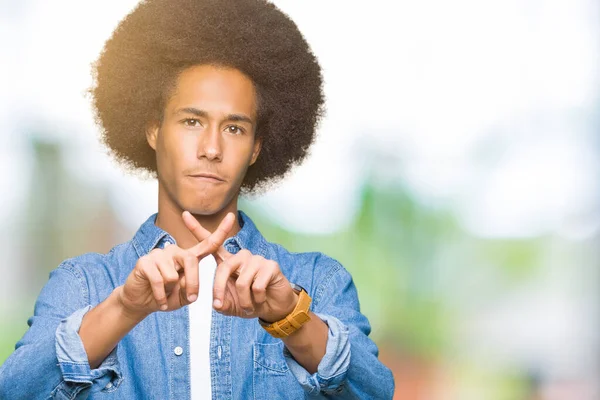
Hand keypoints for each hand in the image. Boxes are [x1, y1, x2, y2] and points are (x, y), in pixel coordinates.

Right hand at [118, 212, 234, 318]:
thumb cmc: (166, 296)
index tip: (231, 217)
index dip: (221, 231)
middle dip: (192, 284)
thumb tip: (189, 283)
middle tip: (190, 299)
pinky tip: (158, 299)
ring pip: (173, 275)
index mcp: (188, 257)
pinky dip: (160, 296)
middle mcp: (175, 251)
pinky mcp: (145, 261)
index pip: (207, 244)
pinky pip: (159, 281)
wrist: (141, 302)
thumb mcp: (184, 295)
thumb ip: (190, 288)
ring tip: (164, 293)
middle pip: (191, 261)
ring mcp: (159, 254)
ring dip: (170, 291)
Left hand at [182, 212, 297, 321]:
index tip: (184, 214)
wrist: (274, 307)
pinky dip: (257, 299)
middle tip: (220, 306)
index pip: (212, 243)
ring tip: (249, 305)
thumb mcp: (231, 305)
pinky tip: (261, 298)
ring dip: (244, 301)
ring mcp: (256, 259)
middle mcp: (241, 256)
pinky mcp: (270, 265)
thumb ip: (221, 303)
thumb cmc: (250, 302)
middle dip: (219, 290)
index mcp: (229, 262)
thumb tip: (218, 303)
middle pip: (223, 269)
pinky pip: (257, 286)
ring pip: (242, 282)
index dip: (197, 229)